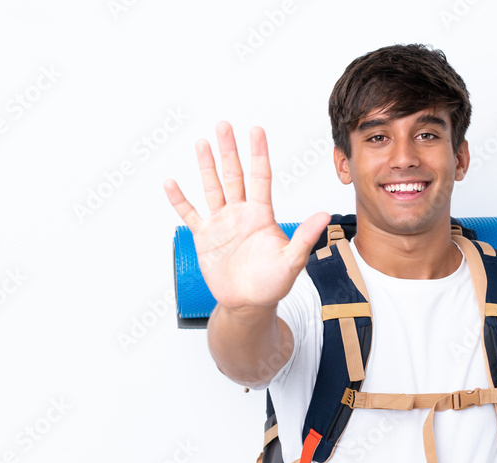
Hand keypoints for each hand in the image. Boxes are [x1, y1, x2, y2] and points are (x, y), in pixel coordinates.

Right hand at [164, 122, 330, 309]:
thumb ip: (305, 236)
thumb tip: (325, 215)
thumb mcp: (292, 260)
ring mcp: (221, 224)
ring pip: (212, 188)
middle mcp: (241, 214)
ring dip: (206, 166)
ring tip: (202, 143)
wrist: (249, 304)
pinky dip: (179, 200)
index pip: (260, 177)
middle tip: (223, 125)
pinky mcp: (205, 237)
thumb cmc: (273, 284)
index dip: (258, 153)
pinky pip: (190, 214)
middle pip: (234, 175)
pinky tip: (171, 183)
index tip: (255, 130)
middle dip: (229, 150)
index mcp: (262, 215)